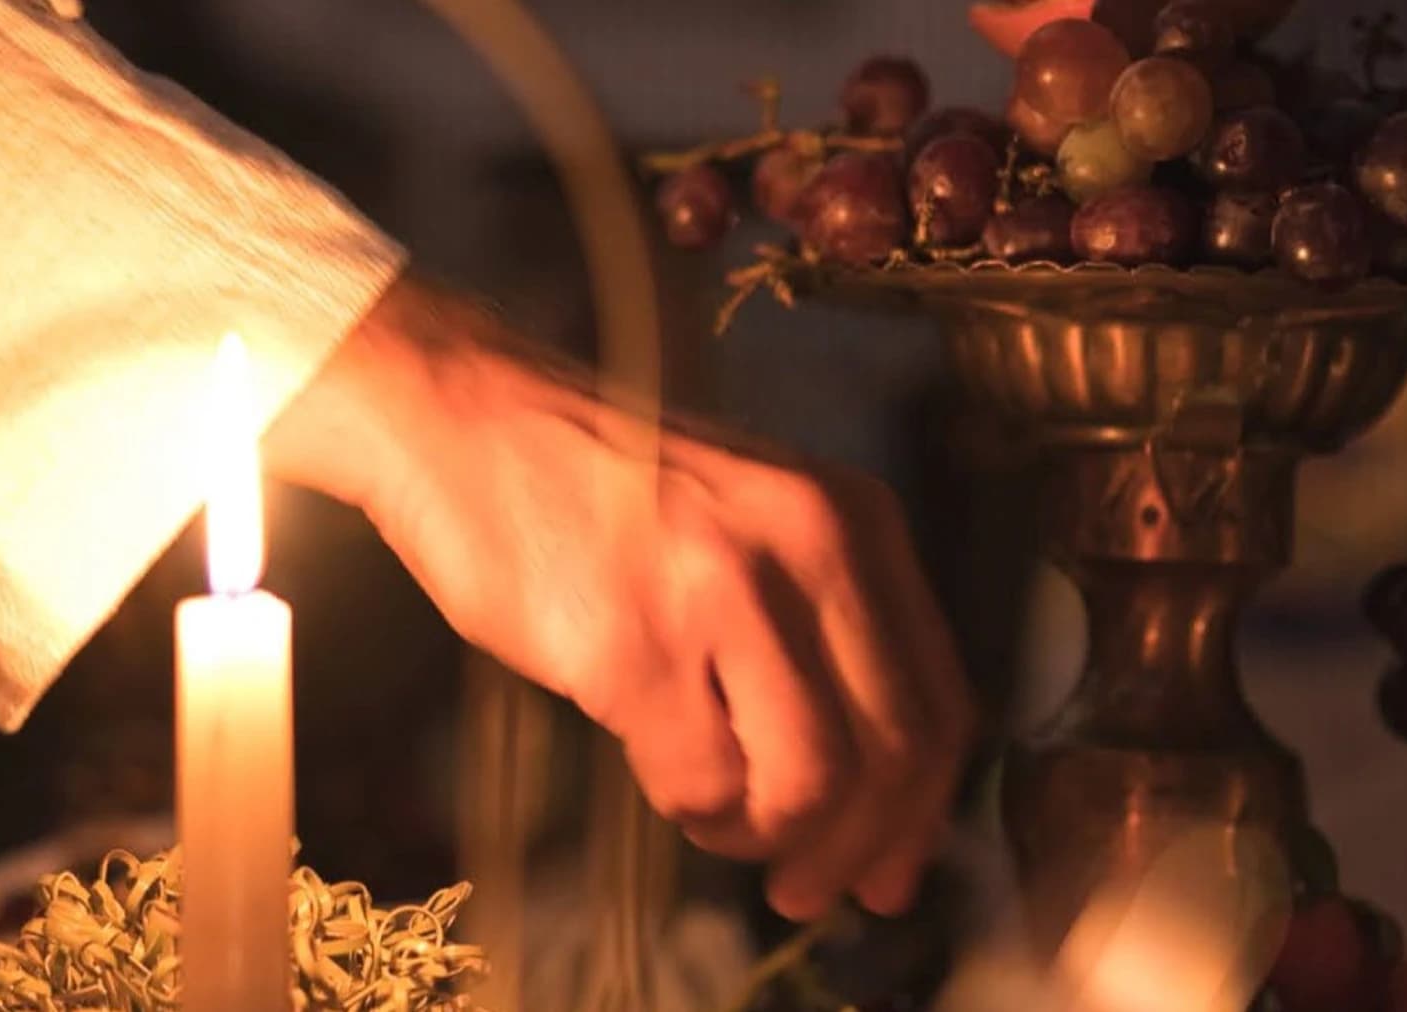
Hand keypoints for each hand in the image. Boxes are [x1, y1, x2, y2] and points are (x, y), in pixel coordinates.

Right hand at [269, 276, 975, 919]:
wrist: (464, 419)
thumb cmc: (601, 484)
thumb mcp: (754, 517)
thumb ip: (821, 619)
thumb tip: (869, 777)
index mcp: (853, 516)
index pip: (941, 698)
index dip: (924, 811)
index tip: (893, 871)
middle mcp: (808, 548)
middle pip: (891, 754)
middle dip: (858, 850)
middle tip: (810, 890)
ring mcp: (722, 595)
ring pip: (810, 783)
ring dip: (767, 835)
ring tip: (720, 824)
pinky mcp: (633, 646)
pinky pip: (703, 782)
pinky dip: (692, 811)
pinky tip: (664, 780)